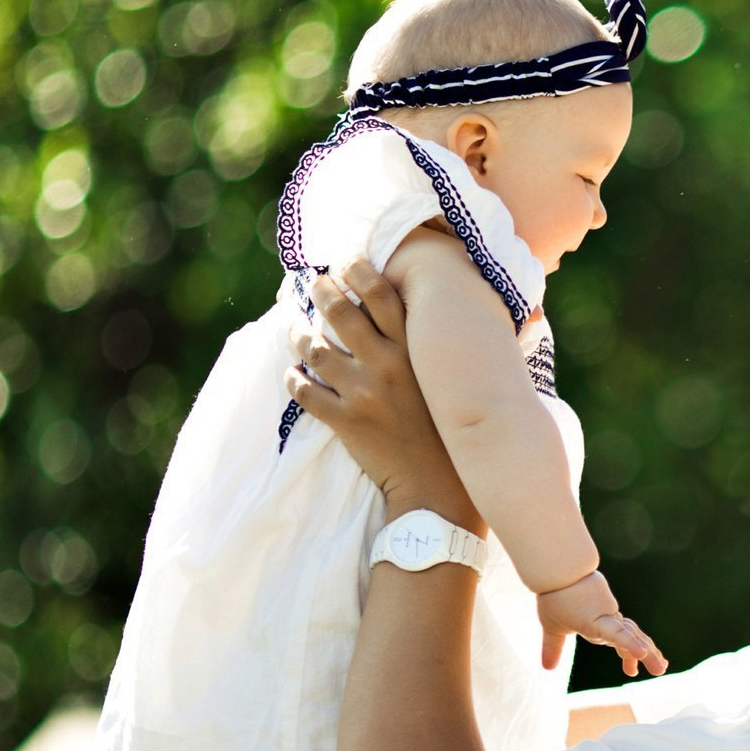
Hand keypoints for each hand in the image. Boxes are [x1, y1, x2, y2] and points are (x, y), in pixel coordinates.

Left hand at [285, 256, 480, 528]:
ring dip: (299, 334)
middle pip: (340, 312)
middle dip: (321, 291)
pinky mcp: (345, 422)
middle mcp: (387, 366)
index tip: (346, 263)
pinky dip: (294, 379)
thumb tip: (455, 315)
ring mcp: (363, 394)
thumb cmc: (452, 430)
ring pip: (314, 349)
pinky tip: (295, 374)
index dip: (359, 271)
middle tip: (315, 285)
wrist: (440, 487)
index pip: (382, 294)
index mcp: (415, 351)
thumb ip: (444, 349)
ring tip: (296, 329)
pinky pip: (305, 392)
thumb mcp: (452, 382)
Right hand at [534, 571, 667, 677]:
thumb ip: (553, 648)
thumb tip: (547, 668)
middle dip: (648, 653)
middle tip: (661, 668)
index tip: (631, 672)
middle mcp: (608, 621)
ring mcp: (607, 618)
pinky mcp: (600, 618)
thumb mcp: (553, 628)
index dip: (629, 653)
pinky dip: (630, 643)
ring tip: (661, 668)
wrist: (554, 572)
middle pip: (632, 637)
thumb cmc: (554, 595)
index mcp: (599, 624)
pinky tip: (642, 653)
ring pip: (631, 637)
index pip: (620, 639)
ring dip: (647, 653)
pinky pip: (617, 634)